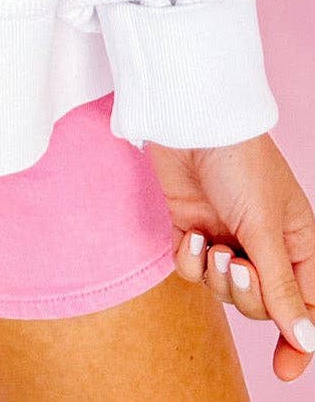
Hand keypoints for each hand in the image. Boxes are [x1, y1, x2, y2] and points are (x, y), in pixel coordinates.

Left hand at [147, 133, 314, 382]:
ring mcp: (228, 236)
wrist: (193, 122)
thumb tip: (306, 341)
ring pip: (224, 291)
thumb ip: (282, 288)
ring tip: (213, 244)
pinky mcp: (193, 228)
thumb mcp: (266, 229)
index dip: (297, 341)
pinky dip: (189, 260)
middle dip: (247, 294)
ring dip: (215, 275)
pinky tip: (191, 234)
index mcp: (298, 242)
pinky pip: (192, 271)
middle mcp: (265, 244)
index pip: (305, 305)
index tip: (286, 372)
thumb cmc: (241, 164)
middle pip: (261, 304)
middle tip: (236, 265)